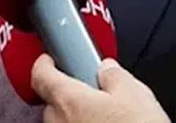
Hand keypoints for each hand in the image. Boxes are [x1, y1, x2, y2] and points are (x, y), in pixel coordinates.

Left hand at [30, 55, 168, 122]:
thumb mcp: (135, 94)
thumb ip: (114, 75)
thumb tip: (107, 69)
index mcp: (67, 100)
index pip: (40, 75)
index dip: (44, 63)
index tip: (48, 60)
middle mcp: (58, 122)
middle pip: (52, 102)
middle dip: (68, 95)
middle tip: (90, 93)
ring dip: (76, 117)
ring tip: (105, 118)